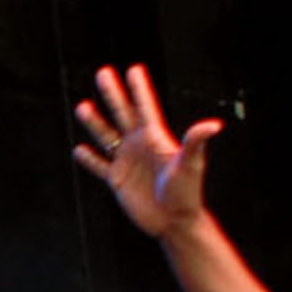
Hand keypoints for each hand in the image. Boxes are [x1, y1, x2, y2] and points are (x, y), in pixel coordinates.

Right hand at [72, 63, 224, 239]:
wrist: (175, 222)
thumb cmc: (187, 193)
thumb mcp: (190, 164)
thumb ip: (195, 142)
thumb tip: (213, 124)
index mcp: (155, 138)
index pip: (145, 108)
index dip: (139, 89)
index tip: (133, 69)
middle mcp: (140, 146)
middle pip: (122, 114)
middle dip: (113, 93)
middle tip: (103, 72)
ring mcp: (127, 162)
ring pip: (106, 136)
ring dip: (94, 122)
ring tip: (82, 107)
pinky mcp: (118, 180)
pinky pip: (100, 166)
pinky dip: (89, 159)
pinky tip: (78, 150)